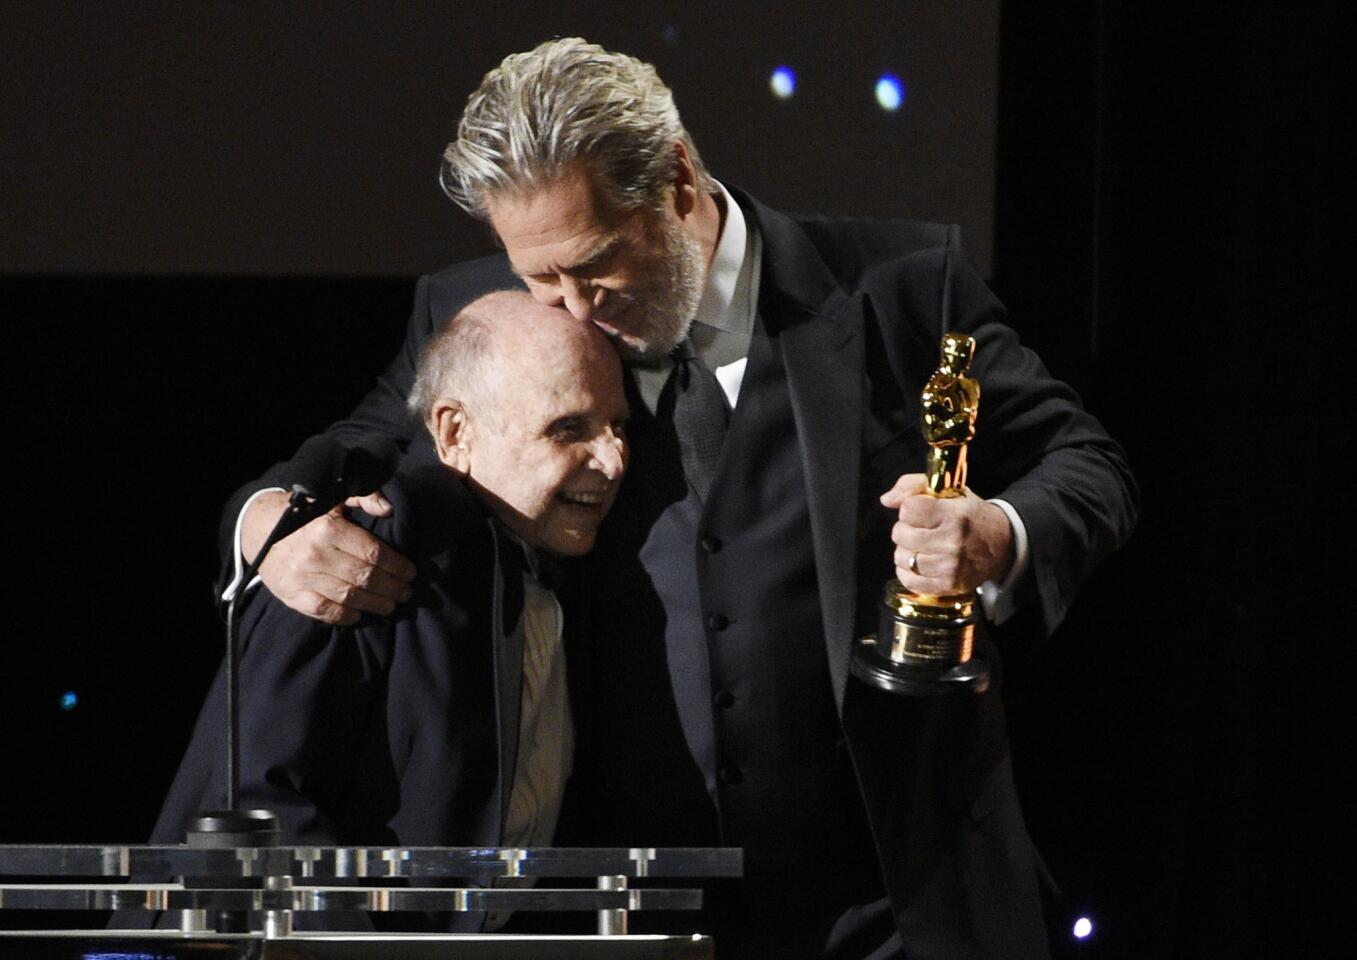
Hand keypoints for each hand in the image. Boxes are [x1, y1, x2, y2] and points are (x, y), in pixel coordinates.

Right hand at [241, 489, 415, 624]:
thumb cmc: (304, 514)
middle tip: (406, 592)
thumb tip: (388, 509)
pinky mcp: (291, 594)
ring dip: (375, 604)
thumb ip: (364, 496)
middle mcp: (316, 554)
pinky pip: (324, 611)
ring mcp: (302, 577)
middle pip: (365, 577)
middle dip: (392, 587)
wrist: (258, 529)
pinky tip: (359, 614)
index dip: (397, 566)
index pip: (373, 552)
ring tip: (390, 605)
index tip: (410, 572)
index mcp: (328, 528)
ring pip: (349, 596)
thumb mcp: (333, 496)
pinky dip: (344, 616)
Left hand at [879, 473, 1014, 595]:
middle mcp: (952, 541)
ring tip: (920, 546)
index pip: (908, 509)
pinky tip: (917, 564)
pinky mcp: (948, 585)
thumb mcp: (948, 490)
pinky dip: (907, 572)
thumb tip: (886, 500)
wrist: (1002, 543)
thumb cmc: (969, 514)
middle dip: (904, 529)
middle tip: (919, 529)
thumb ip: (912, 486)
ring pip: (902, 558)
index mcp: (953, 514)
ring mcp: (950, 566)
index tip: (918, 511)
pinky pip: (910, 581)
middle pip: (900, 535)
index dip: (908, 509)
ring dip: (906, 551)